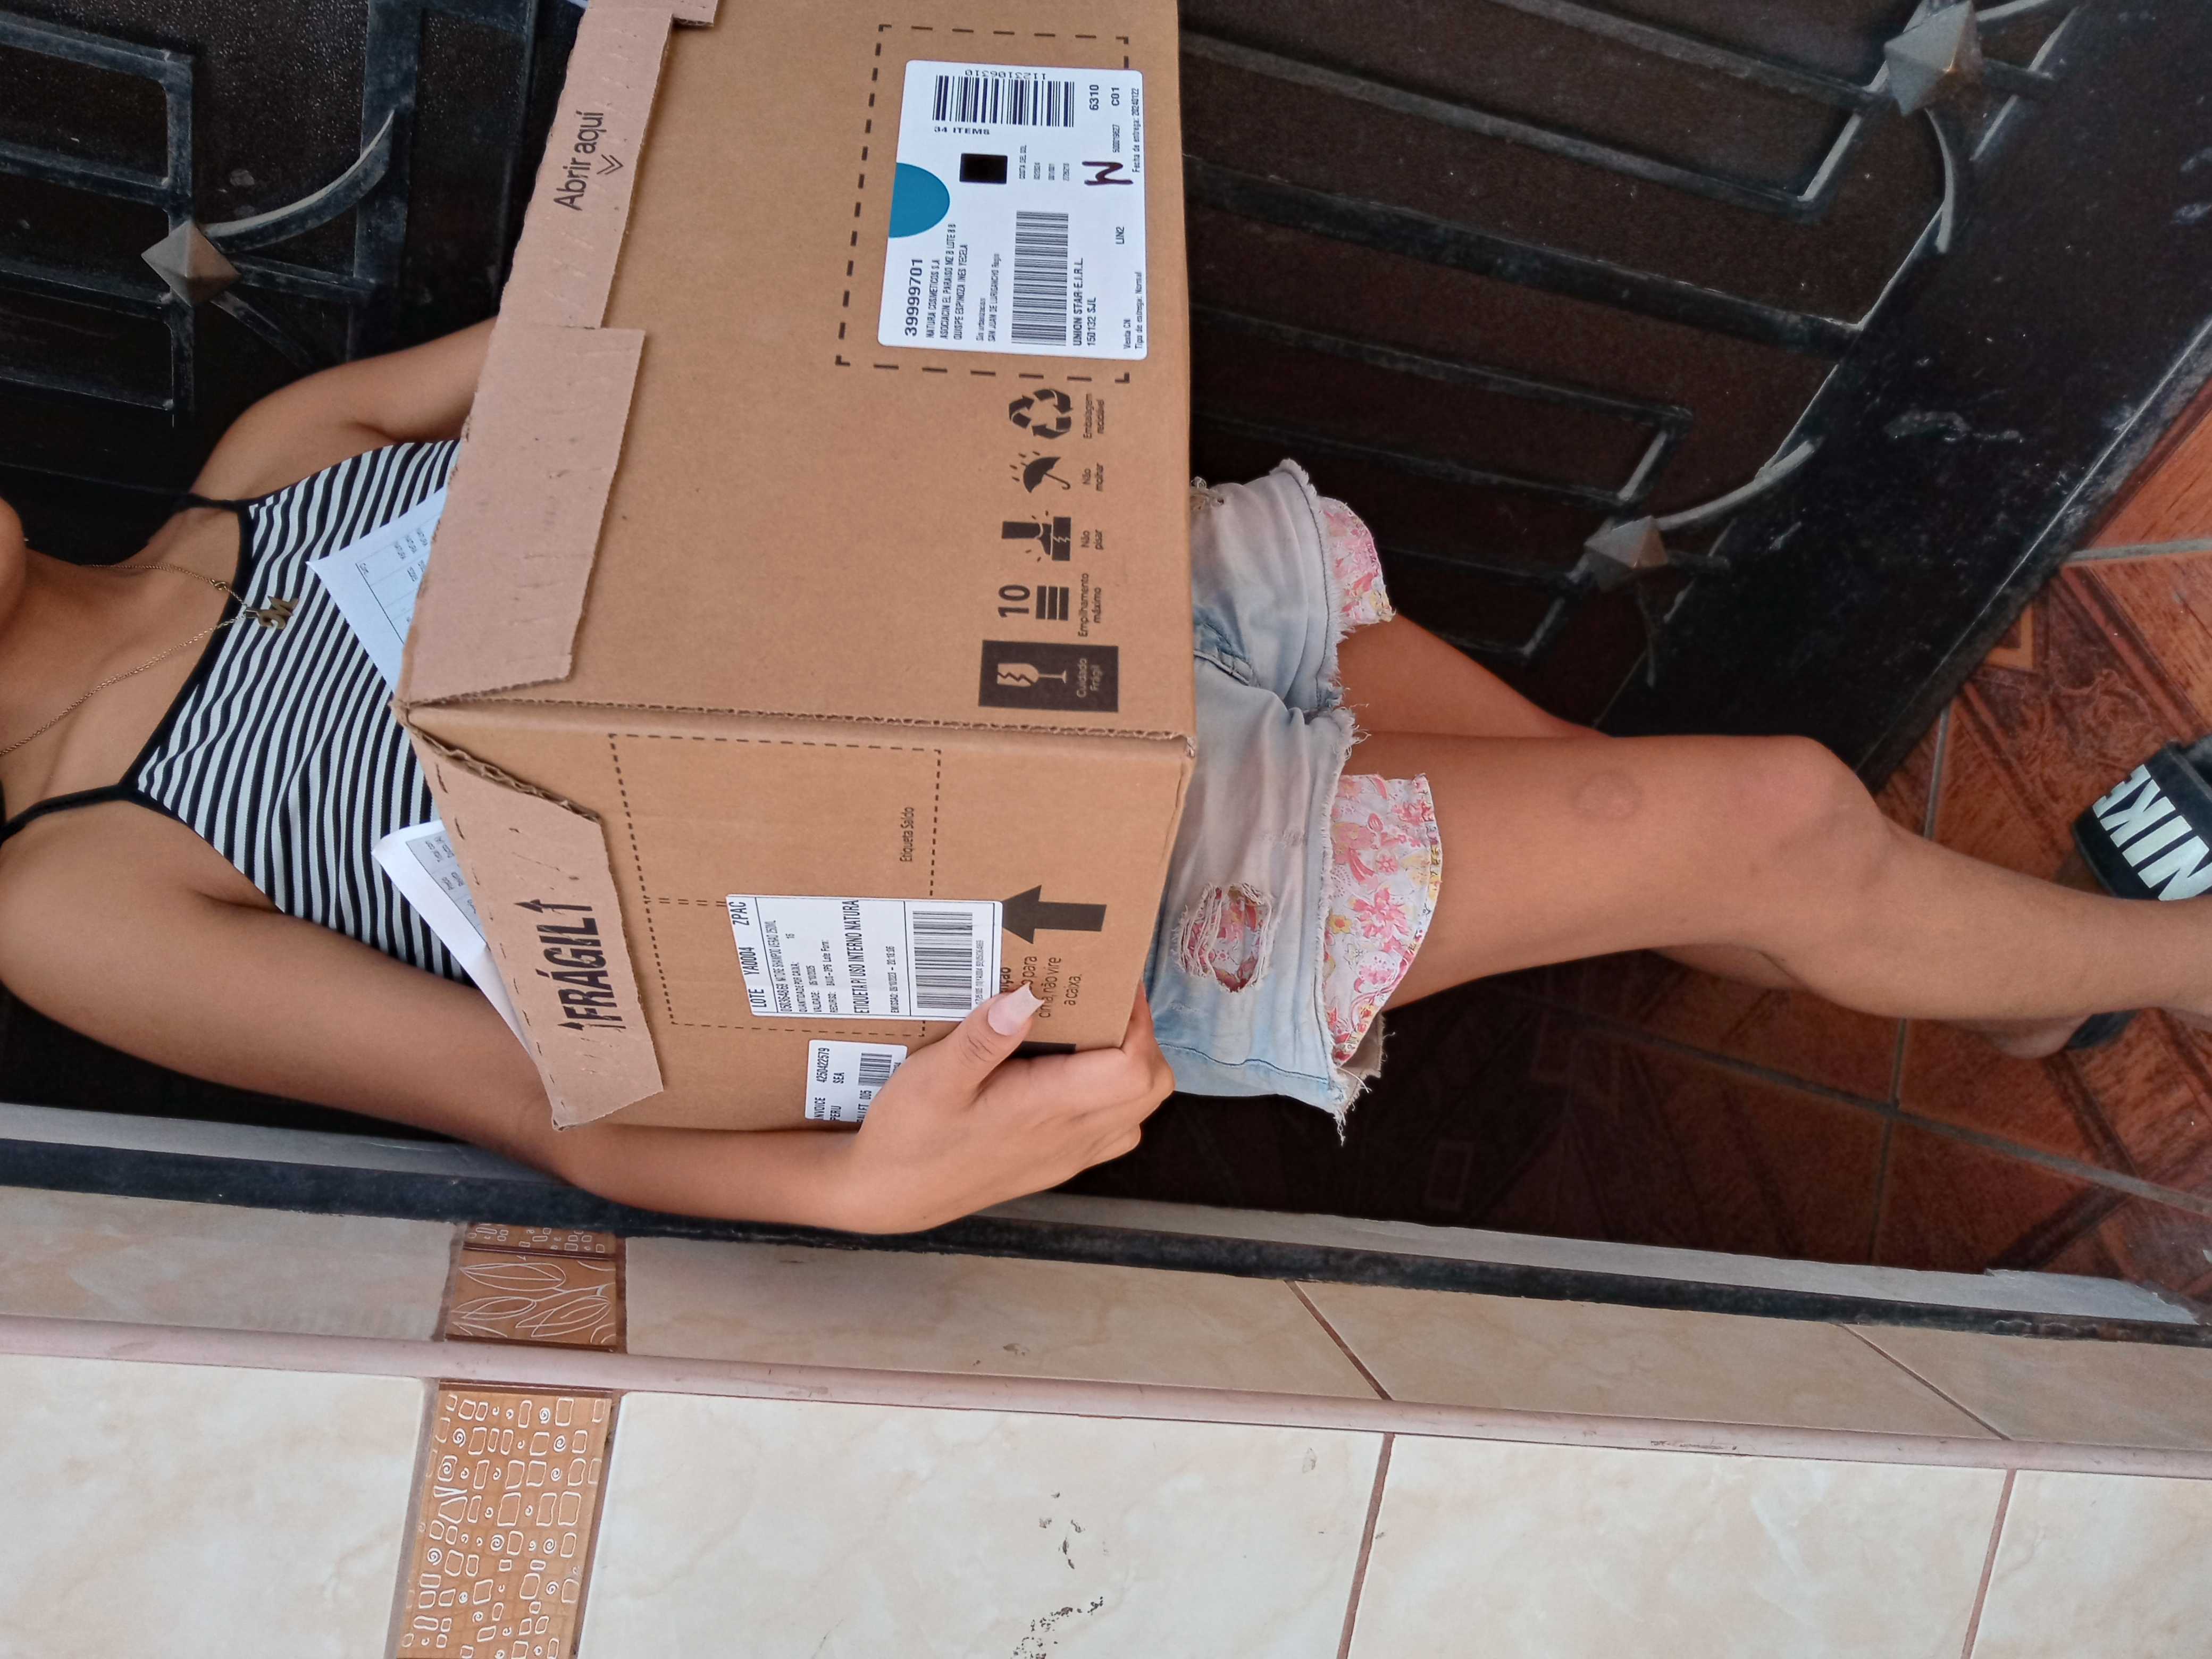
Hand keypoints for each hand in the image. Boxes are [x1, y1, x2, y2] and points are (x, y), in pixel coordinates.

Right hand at [831, 986, 1173, 1232]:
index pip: (1134, 1068)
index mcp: (1047, 1110)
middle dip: (1142, 1038)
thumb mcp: (933, 1079)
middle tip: (1105, 1002)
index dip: (1138, 1022)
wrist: (890, 1194)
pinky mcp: (1057, 1165)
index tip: (1113, 984)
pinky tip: (1072, 1074)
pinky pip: (1113, 1130)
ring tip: (1091, 1031)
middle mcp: (1070, 1137)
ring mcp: (1068, 1156)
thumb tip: (1026, 997)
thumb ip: (982, 1039)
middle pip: (1150, 1088)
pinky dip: (1114, 1096)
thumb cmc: (909, 1136)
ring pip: (1137, 1111)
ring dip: (1131, 1067)